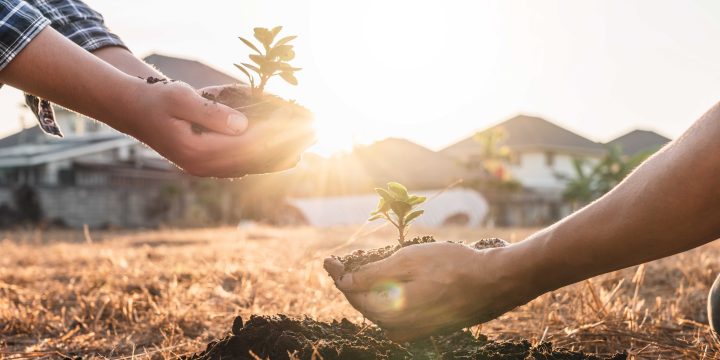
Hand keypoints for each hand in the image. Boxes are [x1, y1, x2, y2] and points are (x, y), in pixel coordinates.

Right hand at [122, 82, 312, 177]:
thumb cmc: (157, 99)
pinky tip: (281, 159)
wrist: (134, 111)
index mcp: (197, 151)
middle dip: (284, 148)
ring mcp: (205, 170)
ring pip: (249, 167)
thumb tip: (243, 126)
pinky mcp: (206, 166)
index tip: (299, 127)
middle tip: (312, 136)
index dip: (275, 136)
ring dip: (277, 159)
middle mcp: (203, 166)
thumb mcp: (181, 98)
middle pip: (253, 160)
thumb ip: (212, 113)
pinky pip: (241, 167)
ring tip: (305, 149)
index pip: (247, 145)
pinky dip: (262, 162)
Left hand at [324, 242, 529, 341]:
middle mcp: (398, 329)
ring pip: (380, 310)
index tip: (328, 260)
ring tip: (361, 271)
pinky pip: (397, 315)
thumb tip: (345, 282)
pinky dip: (387, 298)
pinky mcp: (426, 328)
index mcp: (389, 313)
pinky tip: (389, 283)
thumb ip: (372, 274)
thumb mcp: (408, 261)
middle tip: (340, 263)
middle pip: (364, 304)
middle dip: (351, 283)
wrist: (494, 282)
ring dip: (369, 291)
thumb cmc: (452, 267)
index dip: (338, 275)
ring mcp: (413, 331)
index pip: (352, 294)